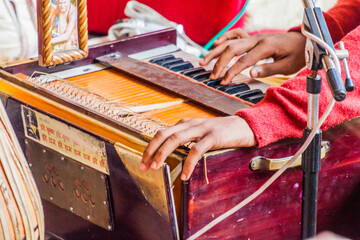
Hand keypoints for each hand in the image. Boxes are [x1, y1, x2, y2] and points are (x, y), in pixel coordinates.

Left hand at [140, 116, 256, 180]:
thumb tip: (171, 153)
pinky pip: (196, 149)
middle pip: (164, 134)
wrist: (245, 126)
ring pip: (176, 139)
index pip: (162, 133)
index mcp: (185, 123)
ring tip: (157, 168)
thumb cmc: (221, 133)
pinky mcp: (213, 136)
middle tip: (145, 166)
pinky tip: (186, 175)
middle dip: (151, 150)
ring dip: (163, 153)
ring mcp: (201, 128)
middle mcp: (190, 124)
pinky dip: (189, 162)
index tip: (144, 162)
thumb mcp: (200, 133)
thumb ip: (187, 139)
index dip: (150, 147)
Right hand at [199, 29, 305, 84]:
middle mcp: (257, 39)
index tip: (223, 82)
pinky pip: (235, 35)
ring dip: (216, 51)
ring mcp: (254, 37)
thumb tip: (250, 74)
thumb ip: (267, 69)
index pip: (244, 61)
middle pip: (232, 49)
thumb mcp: (287, 66)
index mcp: (266, 46)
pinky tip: (215, 45)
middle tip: (211, 76)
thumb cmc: (298, 55)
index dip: (232, 72)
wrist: (306, 41)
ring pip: (230, 42)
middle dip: (219, 63)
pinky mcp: (254, 38)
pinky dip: (224, 38)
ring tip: (203, 61)